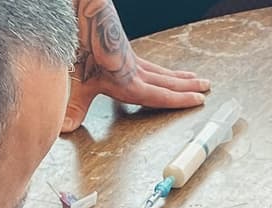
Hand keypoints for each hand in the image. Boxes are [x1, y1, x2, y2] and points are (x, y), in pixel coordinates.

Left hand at [62, 0, 209, 132]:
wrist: (84, 16)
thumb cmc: (81, 48)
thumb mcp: (76, 82)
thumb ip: (73, 106)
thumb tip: (64, 127)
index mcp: (128, 82)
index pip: (159, 94)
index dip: (179, 100)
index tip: (199, 100)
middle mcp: (134, 71)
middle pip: (167, 80)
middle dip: (187, 86)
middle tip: (207, 86)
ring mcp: (130, 59)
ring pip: (161, 70)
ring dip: (178, 76)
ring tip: (194, 77)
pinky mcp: (123, 51)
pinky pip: (148, 64)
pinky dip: (160, 69)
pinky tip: (161, 71)